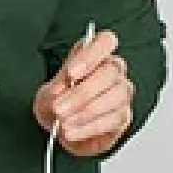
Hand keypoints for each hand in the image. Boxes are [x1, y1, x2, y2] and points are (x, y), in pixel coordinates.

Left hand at [32, 28, 135, 156]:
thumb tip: (63, 90)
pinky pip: (113, 119)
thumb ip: (56, 88)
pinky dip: (89, 127)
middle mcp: (112, 70)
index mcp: (94, 54)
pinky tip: (72, 132)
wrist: (60, 128)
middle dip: (81, 93)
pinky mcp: (123, 116)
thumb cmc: (57, 102)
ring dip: (85, 112)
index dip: (90, 56)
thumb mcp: (48, 93)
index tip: (71, 74)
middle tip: (59, 108)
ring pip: (115, 96)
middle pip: (110, 72)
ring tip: (63, 123)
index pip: (105, 41)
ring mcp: (121, 92)